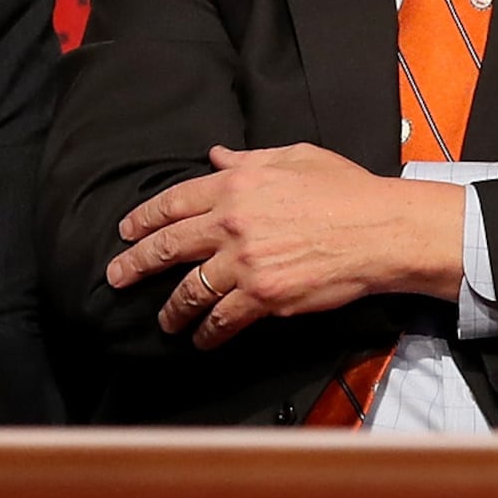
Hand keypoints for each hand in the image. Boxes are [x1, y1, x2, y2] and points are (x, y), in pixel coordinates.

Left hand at [110, 145, 465, 348]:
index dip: (144, 218)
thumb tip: (216, 157)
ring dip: (172, 309)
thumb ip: (248, 160)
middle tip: (117, 277)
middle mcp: (231, 223)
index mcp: (236, 185)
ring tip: (165, 321)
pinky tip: (201, 340)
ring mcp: (245, 263)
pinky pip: (223, 319)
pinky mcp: (263, 296)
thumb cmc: (345, 189)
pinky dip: (208, 333)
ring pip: (191, 290)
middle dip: (136, 264)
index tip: (126, 231)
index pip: (174, 202)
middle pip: (168, 247)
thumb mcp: (294, 158)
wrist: (380, 231)